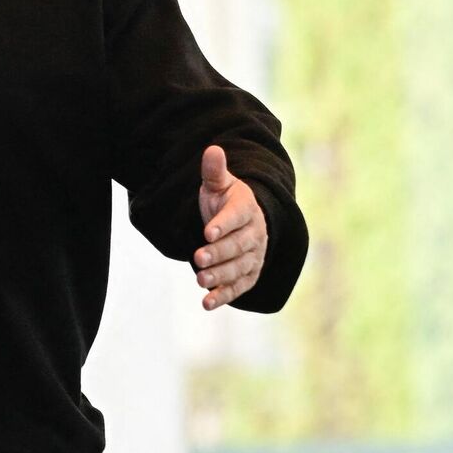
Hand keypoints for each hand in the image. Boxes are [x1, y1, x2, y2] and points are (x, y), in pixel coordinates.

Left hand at [194, 145, 265, 309]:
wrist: (241, 220)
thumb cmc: (225, 200)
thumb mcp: (218, 184)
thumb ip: (214, 171)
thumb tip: (212, 149)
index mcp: (247, 209)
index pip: (236, 217)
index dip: (222, 225)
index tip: (206, 232)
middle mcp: (255, 235)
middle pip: (238, 246)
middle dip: (218, 253)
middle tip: (197, 258)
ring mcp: (254, 257)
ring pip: (238, 268)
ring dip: (220, 275)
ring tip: (199, 279)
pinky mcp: (248, 275)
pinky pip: (238, 287)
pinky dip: (223, 296)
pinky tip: (206, 303)